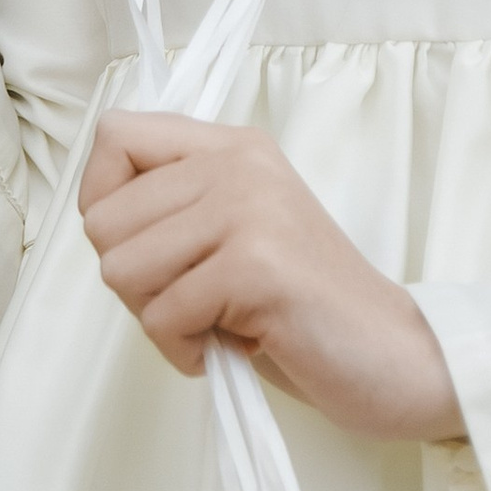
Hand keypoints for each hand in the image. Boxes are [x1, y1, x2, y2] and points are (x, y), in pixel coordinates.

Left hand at [79, 109, 464, 444]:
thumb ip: (176, 210)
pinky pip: (162, 316)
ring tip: (217, 323)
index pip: (115, 137)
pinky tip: (233, 348)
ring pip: (122, 268)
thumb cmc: (303, 308)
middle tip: (194, 301)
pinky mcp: (255, 265)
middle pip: (104, 219)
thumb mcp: (235, 234)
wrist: (394, 353)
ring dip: (158, 318)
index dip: (104, 202)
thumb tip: (96, 216)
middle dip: (134, 281)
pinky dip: (185, 352)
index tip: (149, 249)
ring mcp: (249, 209)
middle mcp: (239, 162)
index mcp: (233, 146)